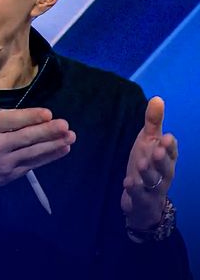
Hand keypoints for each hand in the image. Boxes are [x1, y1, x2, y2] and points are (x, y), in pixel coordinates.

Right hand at [0, 107, 75, 217]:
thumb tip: (26, 116)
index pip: (11, 120)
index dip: (31, 116)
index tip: (48, 113)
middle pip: (25, 137)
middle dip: (47, 131)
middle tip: (65, 125)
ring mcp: (4, 162)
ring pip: (33, 152)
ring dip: (54, 144)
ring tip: (70, 136)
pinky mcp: (11, 174)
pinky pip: (33, 163)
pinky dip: (49, 156)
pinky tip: (62, 149)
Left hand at [121, 97, 177, 229]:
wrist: (142, 201)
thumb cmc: (148, 166)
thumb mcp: (148, 143)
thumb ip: (153, 123)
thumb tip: (157, 98)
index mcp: (166, 159)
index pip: (171, 151)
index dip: (170, 146)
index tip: (166, 137)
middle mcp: (162, 173)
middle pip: (166, 167)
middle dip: (163, 158)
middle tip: (158, 150)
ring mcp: (152, 188)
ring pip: (153, 181)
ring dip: (148, 172)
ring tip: (142, 163)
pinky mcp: (141, 199)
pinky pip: (139, 195)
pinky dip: (134, 188)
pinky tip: (128, 182)